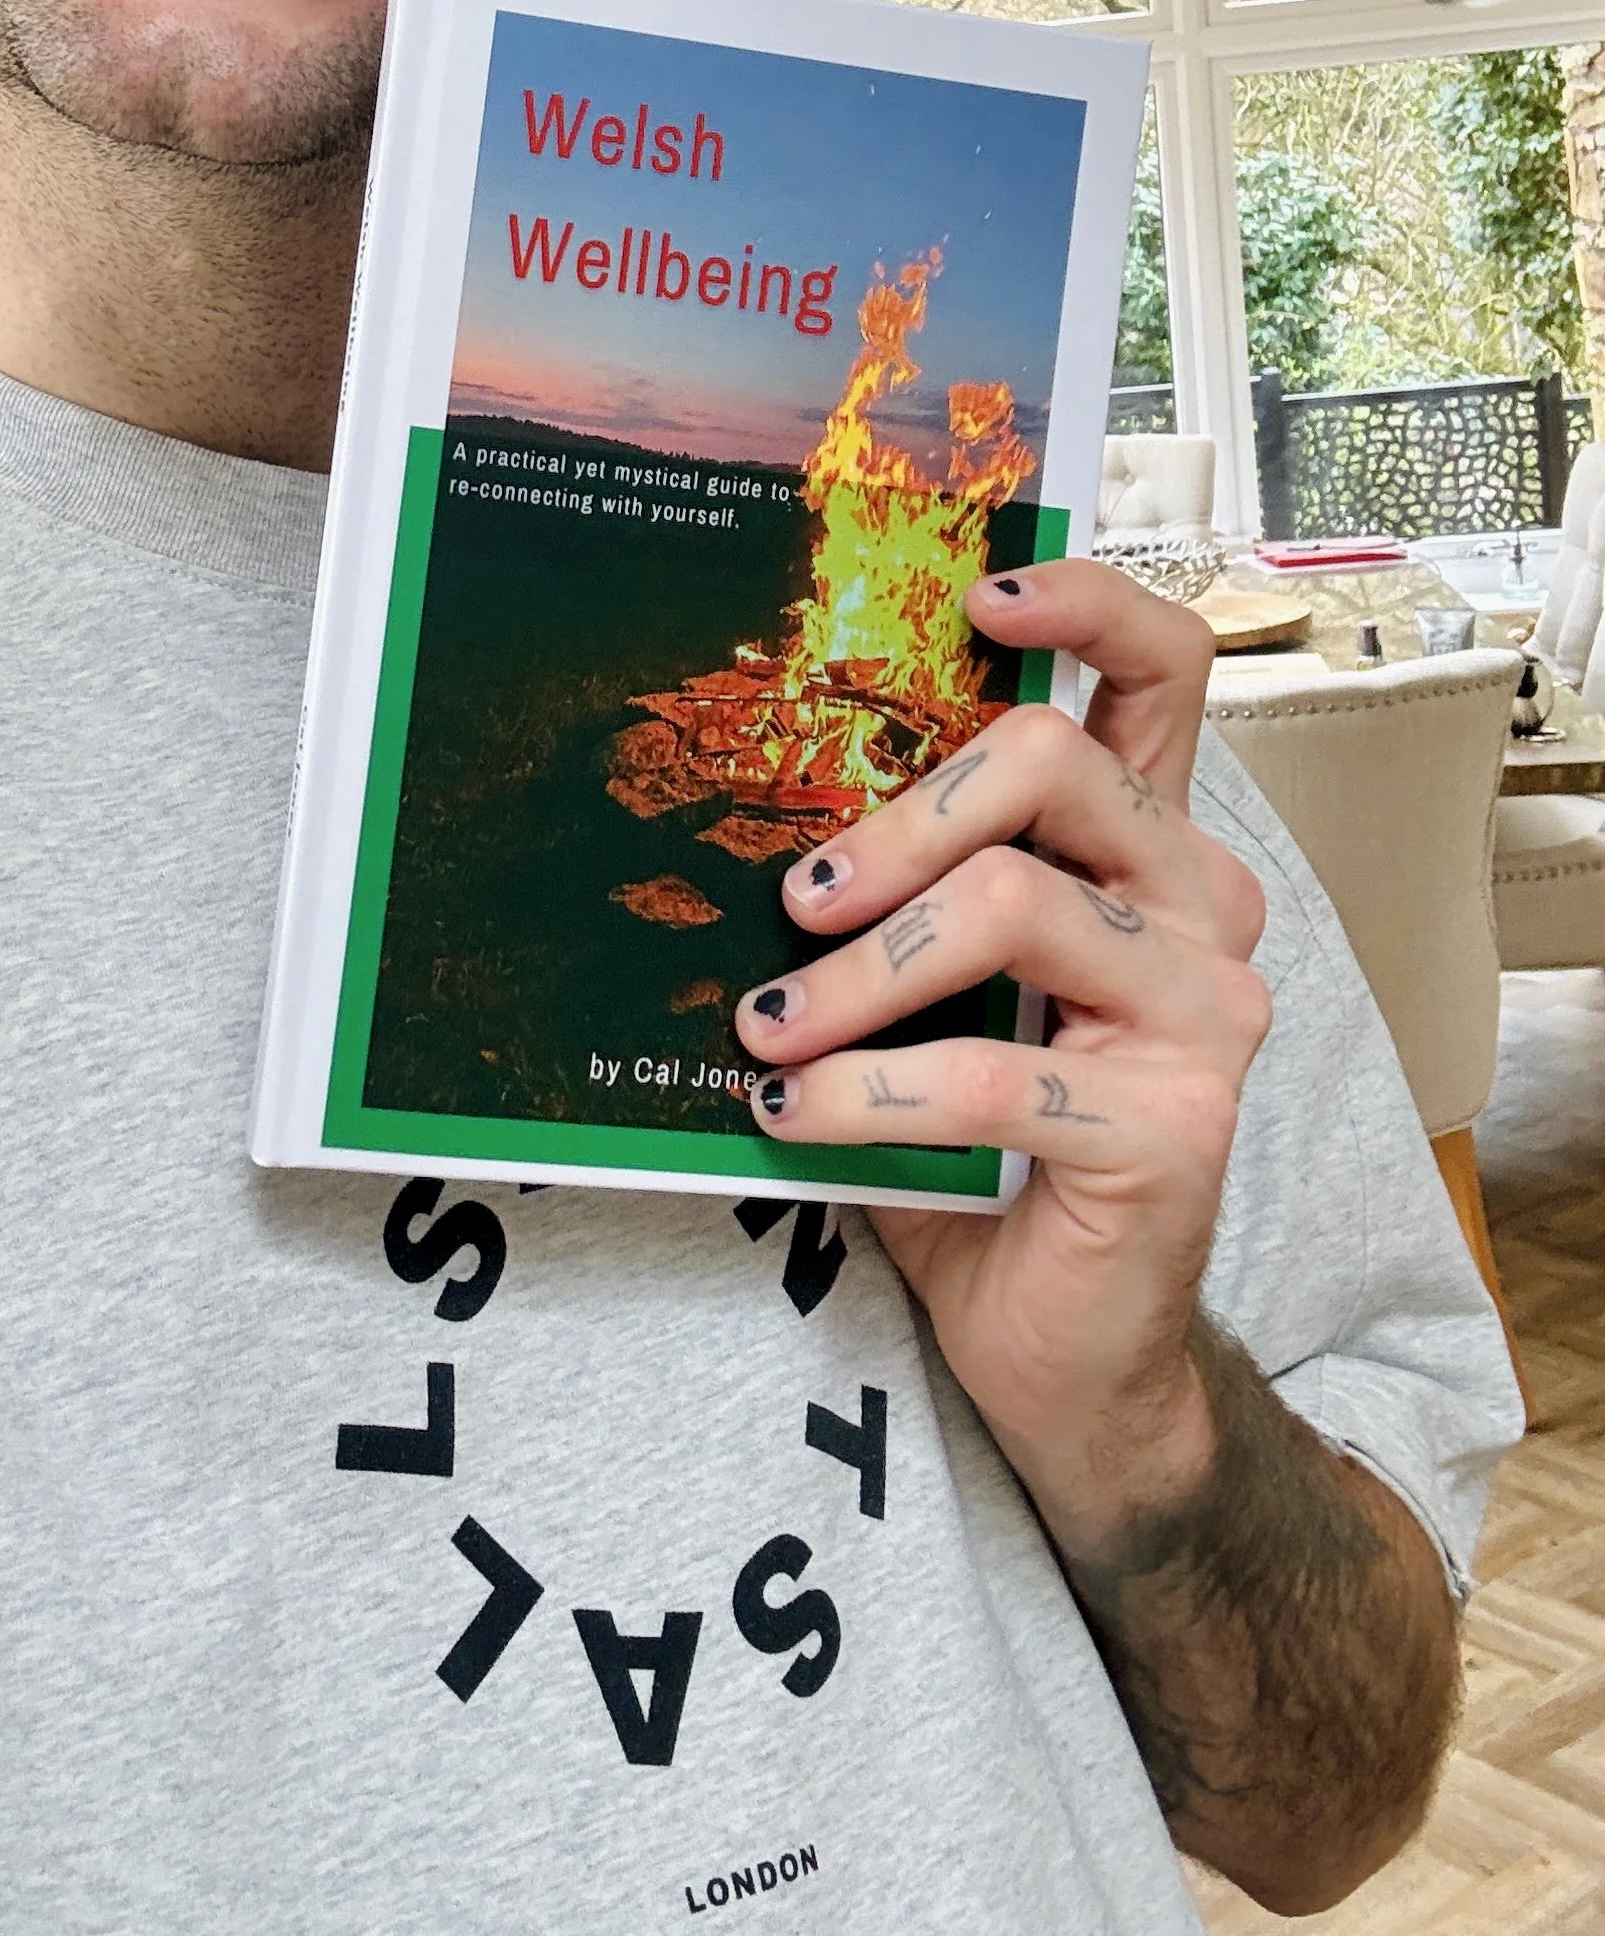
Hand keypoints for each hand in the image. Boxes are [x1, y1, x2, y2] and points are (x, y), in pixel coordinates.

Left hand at [738, 559, 1270, 1557]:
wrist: (1061, 1350)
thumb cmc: (978, 1149)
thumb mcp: (933, 991)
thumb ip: (895, 891)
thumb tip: (738, 806)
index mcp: (1144, 846)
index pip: (1161, 670)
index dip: (1083, 605)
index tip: (977, 594)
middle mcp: (1201, 906)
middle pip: (1050, 767)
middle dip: (891, 822)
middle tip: (791, 895)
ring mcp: (1207, 1014)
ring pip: (1010, 905)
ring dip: (857, 971)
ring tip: (766, 1022)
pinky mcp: (1179, 1125)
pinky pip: (992, 1072)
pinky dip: (864, 1093)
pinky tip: (790, 1118)